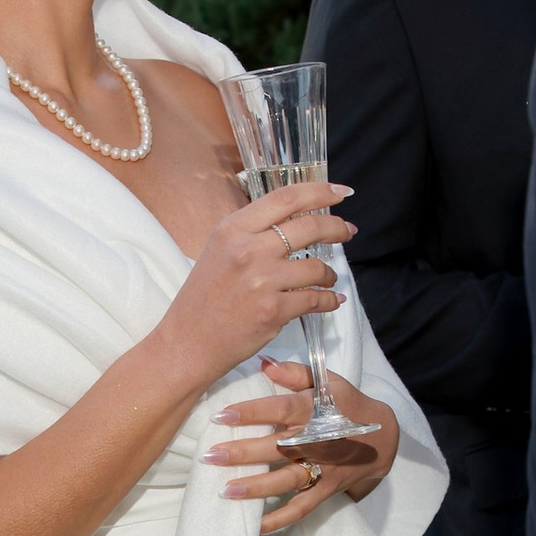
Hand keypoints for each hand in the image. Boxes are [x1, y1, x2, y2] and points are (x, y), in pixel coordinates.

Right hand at [152, 181, 354, 396]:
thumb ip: (252, 232)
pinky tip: (331, 300)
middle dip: (337, 228)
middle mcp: (247, 249)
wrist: (187, 343)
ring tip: (329, 279)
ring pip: (317, 267)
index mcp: (233, 229)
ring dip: (330, 274)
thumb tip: (296, 220)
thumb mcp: (219, 251)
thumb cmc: (203, 299)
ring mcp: (261, 280)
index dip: (320, 191)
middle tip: (348, 231)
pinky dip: (329, 300)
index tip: (340, 192)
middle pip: (309, 226)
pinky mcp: (273, 311)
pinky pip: (315, 299)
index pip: (285, 198)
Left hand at [210, 361, 398, 533]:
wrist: (383, 439)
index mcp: (317, 411)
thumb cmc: (348, 405)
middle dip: (243, 453)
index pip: (281, 409)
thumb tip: (263, 363)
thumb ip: (296, 373)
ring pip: (286, 480)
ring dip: (256, 487)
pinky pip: (302, 508)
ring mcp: (323, 469)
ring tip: (225, 491)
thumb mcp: (329, 382)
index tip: (220, 416)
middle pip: (277, 448)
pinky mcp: (326, 490)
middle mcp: (318, 442)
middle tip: (211, 456)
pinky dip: (280, 519)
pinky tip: (255, 526)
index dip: (251, 412)